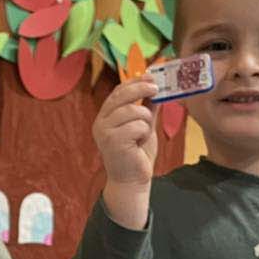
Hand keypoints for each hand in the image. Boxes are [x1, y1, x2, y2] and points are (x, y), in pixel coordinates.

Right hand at [94, 77, 158, 229]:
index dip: (134, 82)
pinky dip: (144, 133)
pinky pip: (136, 126)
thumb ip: (147, 108)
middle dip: (142, 89)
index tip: (151, 77)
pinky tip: (139, 143)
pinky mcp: (112, 141)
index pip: (118, 91)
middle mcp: (101, 122)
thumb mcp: (144, 126)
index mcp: (106, 116)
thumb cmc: (137, 154)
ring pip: (133, 111)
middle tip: (157, 89)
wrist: (132, 181)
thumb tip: (156, 89)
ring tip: (143, 134)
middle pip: (122, 95)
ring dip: (145, 121)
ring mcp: (105, 131)